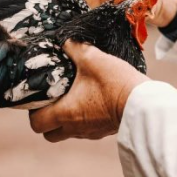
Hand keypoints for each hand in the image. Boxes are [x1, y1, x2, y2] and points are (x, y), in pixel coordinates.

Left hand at [29, 40, 149, 141]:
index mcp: (66, 113)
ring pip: (67, 133)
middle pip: (49, 134)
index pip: (36, 124)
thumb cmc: (116, 83)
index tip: (40, 96)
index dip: (33, 111)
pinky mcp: (103, 132)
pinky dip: (82, 120)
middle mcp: (75, 128)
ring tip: (72, 99)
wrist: (144, 104)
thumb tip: (64, 41)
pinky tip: (91, 102)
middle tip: (53, 100)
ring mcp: (90, 133)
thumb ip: (75, 48)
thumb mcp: (93, 59)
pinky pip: (84, 130)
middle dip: (47, 120)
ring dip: (65, 120)